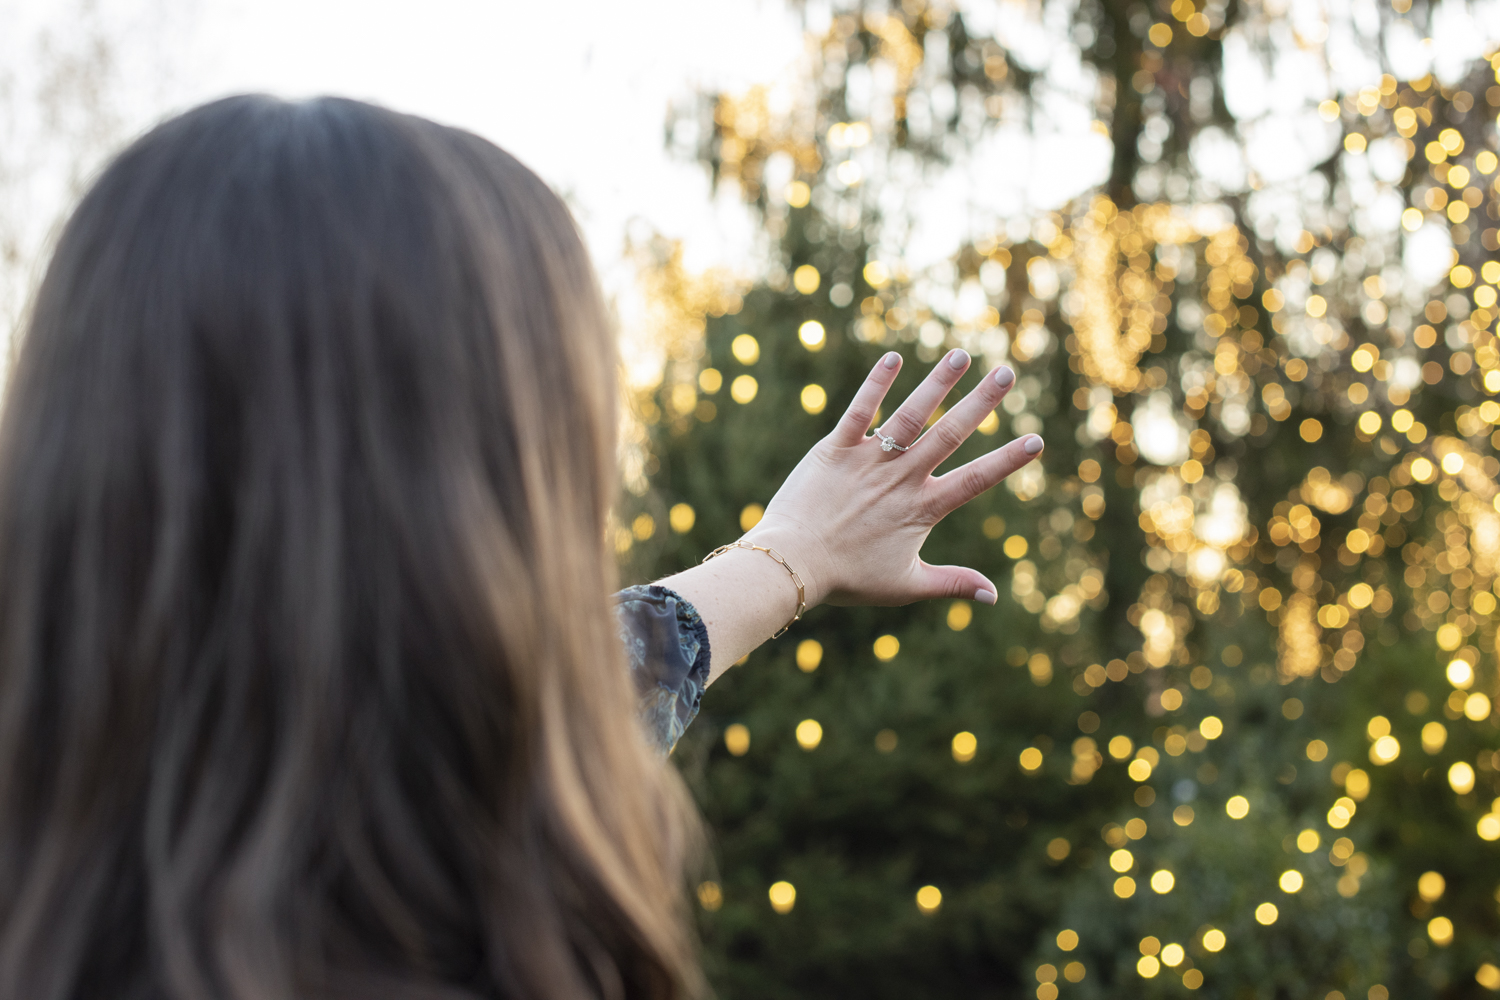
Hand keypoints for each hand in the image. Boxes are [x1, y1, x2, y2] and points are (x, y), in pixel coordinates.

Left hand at [743, 348, 1042, 608]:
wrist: (792, 564)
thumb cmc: (848, 579)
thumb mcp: (906, 586)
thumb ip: (952, 584)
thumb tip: (994, 596)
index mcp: (922, 508)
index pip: (975, 479)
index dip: (1007, 460)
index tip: (1036, 440)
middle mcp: (901, 478)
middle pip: (949, 434)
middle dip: (982, 402)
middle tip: (1008, 372)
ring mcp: (868, 460)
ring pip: (910, 414)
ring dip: (937, 383)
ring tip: (960, 355)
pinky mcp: (835, 448)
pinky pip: (859, 410)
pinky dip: (875, 384)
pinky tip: (893, 357)